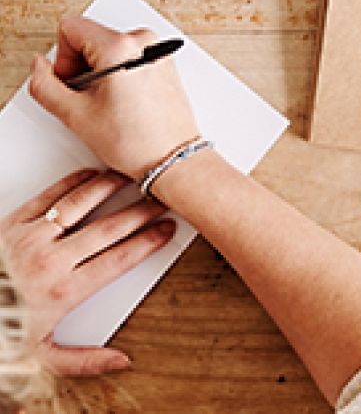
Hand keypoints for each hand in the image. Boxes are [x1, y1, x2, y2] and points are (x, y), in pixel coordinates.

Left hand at [0, 169, 175, 374]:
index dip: (149, 241)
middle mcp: (50, 261)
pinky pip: (49, 195)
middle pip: (109, 229)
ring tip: (132, 179)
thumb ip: (83, 360)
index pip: (121, 259)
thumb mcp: (40, 356)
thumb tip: (121, 360)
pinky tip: (92, 176)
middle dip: (141, 213)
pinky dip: (74, 182)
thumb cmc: (1, 328)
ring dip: (111, 188)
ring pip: (81, 204)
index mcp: (65, 292)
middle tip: (160, 201)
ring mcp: (30, 238)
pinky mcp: (12, 223)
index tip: (166, 230)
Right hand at [28, 16, 198, 179]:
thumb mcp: (75, 115)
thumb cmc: (138, 142)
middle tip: (90, 98)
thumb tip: (41, 67)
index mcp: (121, 47)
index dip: (63, 59)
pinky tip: (126, 102)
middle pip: (92, 38)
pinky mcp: (167, 65)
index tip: (72, 84)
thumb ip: (44, 84)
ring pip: (112, 49)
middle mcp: (145, 43)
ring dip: (102, 73)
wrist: (173, 159)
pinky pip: (132, 59)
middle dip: (83, 67)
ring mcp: (160, 53)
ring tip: (110, 103)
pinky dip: (122, 75)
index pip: (70, 29)